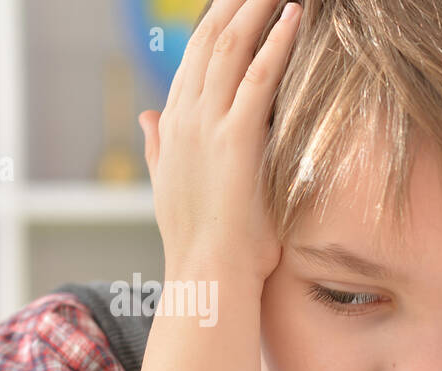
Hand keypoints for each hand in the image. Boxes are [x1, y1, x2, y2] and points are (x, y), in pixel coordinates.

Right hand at [137, 0, 301, 284]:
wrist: (208, 273)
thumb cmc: (203, 241)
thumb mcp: (172, 185)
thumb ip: (160, 146)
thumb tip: (147, 117)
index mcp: (173, 125)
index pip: (193, 59)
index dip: (214, 24)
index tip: (235, 2)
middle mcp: (185, 116)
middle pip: (210, 41)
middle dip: (235, 5)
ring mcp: (208, 125)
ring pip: (232, 48)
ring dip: (257, 10)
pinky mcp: (235, 138)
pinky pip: (259, 76)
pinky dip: (277, 42)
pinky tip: (294, 17)